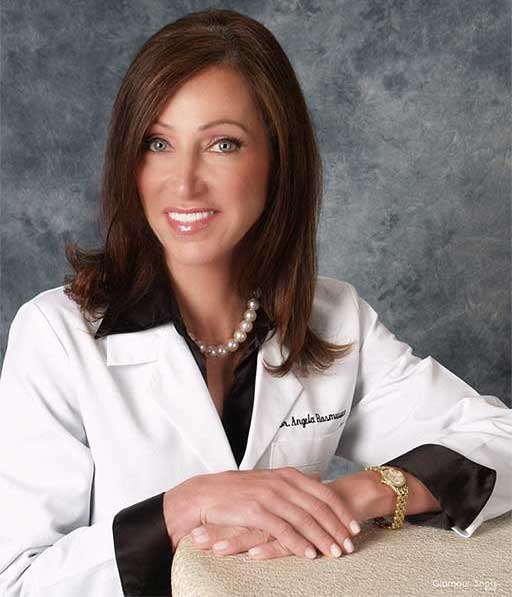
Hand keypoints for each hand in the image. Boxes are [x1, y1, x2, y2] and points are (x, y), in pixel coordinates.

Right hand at [163, 468, 360, 559]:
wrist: (204, 494)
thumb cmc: (237, 490)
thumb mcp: (269, 478)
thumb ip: (293, 480)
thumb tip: (318, 478)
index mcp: (286, 474)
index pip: (323, 492)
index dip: (340, 511)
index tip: (354, 526)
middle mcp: (281, 482)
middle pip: (318, 507)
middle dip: (337, 528)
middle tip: (350, 545)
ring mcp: (269, 495)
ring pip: (304, 519)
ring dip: (322, 538)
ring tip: (335, 553)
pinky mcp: (256, 511)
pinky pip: (284, 529)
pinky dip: (299, 543)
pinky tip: (309, 554)